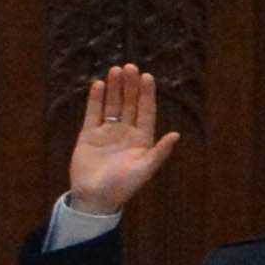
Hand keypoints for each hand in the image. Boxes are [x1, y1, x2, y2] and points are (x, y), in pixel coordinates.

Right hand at [64, 59, 186, 216]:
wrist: (94, 198)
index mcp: (142, 139)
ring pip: (112, 105)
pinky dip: (96, 99)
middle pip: (129, 103)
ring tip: (116, 70)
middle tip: (130, 66)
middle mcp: (126, 132)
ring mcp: (107, 132)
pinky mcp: (89, 135)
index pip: (146, 111)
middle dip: (130, 86)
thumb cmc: (123, 186)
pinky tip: (99, 84)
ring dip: (114, 88)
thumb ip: (159, 152)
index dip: (146, 94)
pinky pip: (93, 113)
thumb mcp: (145, 170)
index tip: (147, 76)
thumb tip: (176, 135)